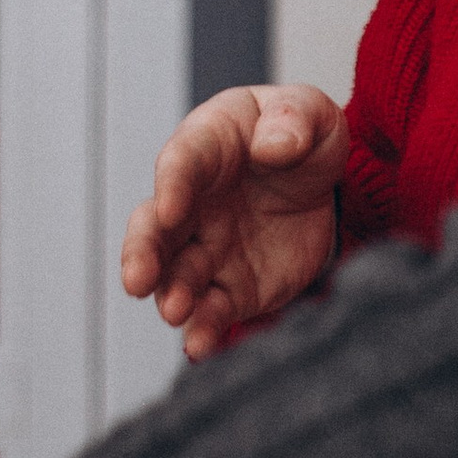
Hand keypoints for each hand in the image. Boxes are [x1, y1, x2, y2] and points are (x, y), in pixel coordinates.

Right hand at [118, 83, 346, 360]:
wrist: (319, 186)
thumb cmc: (298, 135)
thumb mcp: (308, 111)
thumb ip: (292, 119)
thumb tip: (274, 145)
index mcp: (207, 147)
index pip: (180, 163)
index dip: (172, 186)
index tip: (170, 209)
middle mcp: (192, 203)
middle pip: (155, 228)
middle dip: (143, 253)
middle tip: (137, 279)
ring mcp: (207, 248)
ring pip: (174, 275)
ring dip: (170, 295)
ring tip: (176, 313)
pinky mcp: (232, 287)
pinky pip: (212, 310)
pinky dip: (202, 330)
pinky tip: (200, 346)